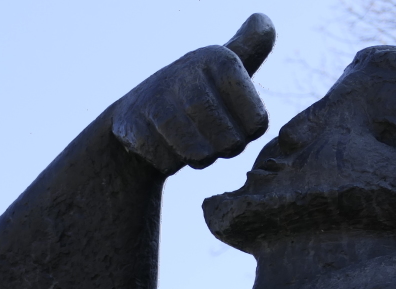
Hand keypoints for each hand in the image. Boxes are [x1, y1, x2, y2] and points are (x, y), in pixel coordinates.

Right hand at [113, 13, 274, 174]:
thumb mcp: (222, 69)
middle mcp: (188, 73)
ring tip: (191, 145)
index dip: (245, 136)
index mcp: (219, 59)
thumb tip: (261, 19)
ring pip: (199, 154)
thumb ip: (250, 46)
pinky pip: (167, 162)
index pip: (257, 123)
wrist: (137, 113)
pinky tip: (164, 146)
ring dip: (198, 158)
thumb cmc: (192, 94)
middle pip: (229, 141)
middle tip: (210, 140)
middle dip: (221, 150)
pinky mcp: (133, 124)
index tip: (231, 124)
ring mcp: (157, 98)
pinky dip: (170, 162)